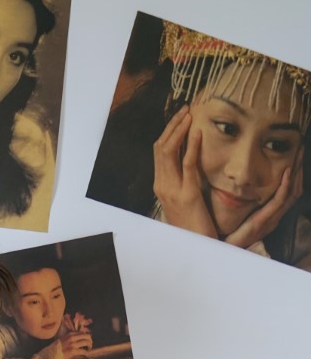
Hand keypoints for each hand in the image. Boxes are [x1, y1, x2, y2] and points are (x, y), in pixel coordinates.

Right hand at [58, 311, 92, 358]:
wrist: (51, 355)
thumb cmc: (56, 349)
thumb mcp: (63, 340)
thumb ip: (70, 338)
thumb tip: (78, 340)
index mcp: (70, 334)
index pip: (82, 333)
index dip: (86, 337)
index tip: (87, 340)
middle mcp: (72, 338)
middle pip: (87, 336)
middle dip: (90, 340)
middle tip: (90, 345)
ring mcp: (73, 344)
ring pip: (86, 342)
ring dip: (89, 346)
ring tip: (89, 349)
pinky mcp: (73, 351)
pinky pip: (83, 351)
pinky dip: (86, 352)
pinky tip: (85, 354)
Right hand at [153, 106, 217, 237]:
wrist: (194, 249)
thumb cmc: (193, 226)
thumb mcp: (184, 201)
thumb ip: (183, 183)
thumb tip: (190, 164)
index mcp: (161, 187)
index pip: (160, 152)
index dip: (169, 132)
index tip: (181, 117)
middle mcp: (162, 186)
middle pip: (161, 147)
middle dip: (172, 125)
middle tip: (186, 109)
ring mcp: (172, 190)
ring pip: (169, 151)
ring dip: (179, 129)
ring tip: (190, 114)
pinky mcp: (187, 194)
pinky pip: (187, 164)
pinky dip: (191, 145)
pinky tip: (197, 131)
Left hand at [225, 155, 303, 248]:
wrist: (224, 250)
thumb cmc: (231, 233)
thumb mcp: (243, 215)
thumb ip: (249, 202)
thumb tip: (248, 185)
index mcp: (272, 215)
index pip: (290, 192)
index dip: (295, 174)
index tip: (296, 157)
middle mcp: (276, 217)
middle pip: (295, 190)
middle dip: (299, 170)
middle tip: (301, 150)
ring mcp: (272, 220)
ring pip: (291, 193)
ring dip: (296, 173)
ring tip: (297, 156)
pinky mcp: (263, 222)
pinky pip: (279, 201)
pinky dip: (284, 186)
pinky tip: (286, 172)